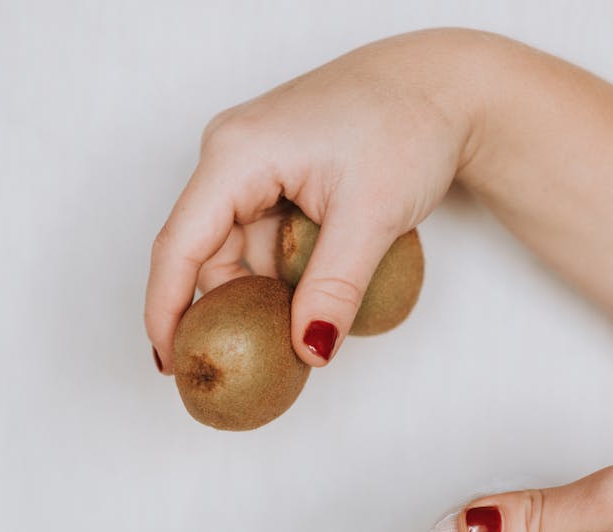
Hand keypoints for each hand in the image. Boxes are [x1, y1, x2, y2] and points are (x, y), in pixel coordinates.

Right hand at [145, 31, 612, 372]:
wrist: (446, 86)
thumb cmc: (409, 122)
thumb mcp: (371, 216)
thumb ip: (334, 289)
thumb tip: (309, 351)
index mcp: (236, 154)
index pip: (179, 245)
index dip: (167, 310)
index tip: (171, 363)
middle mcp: (231, 155)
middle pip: (209, 255)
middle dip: (235, 308)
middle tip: (267, 357)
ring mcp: (252, 165)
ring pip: (240, 252)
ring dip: (269, 292)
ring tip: (310, 317)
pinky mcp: (274, 176)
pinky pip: (263, 240)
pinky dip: (284, 273)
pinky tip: (315, 289)